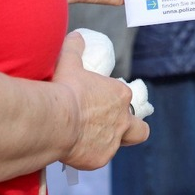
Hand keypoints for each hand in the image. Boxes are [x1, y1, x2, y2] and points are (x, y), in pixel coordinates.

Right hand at [53, 32, 148, 169]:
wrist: (53, 119)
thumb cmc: (63, 89)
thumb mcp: (69, 63)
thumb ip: (74, 48)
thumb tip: (76, 36)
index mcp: (119, 95)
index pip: (126, 99)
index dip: (115, 102)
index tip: (99, 103)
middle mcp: (122, 120)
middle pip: (140, 130)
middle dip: (132, 129)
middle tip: (112, 128)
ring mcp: (113, 141)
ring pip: (118, 145)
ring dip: (107, 142)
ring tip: (86, 140)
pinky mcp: (100, 159)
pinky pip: (97, 158)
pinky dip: (88, 155)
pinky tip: (73, 150)